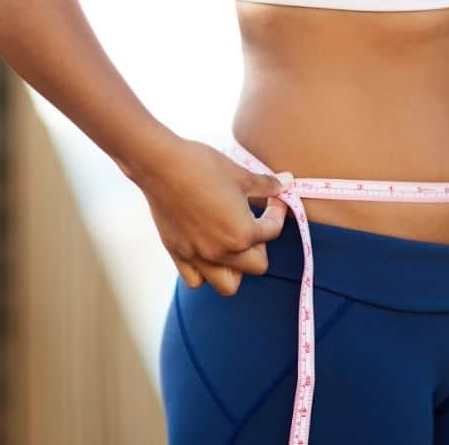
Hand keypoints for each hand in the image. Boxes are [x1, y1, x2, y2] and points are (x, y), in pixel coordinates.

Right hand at [126, 138, 292, 295]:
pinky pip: (196, 280)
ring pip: (228, 285)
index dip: (278, 212)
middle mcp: (222, 252)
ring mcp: (198, 257)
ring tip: (233, 244)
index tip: (275, 199)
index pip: (273, 232)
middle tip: (253, 222)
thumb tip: (289, 182)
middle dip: (261, 245)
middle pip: (257, 265)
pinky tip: (207, 249)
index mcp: (242, 234)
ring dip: (237, 269)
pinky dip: (205, 272)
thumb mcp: (241, 175)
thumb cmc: (202, 166)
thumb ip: (267, 186)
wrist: (159, 164)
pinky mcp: (178, 254)